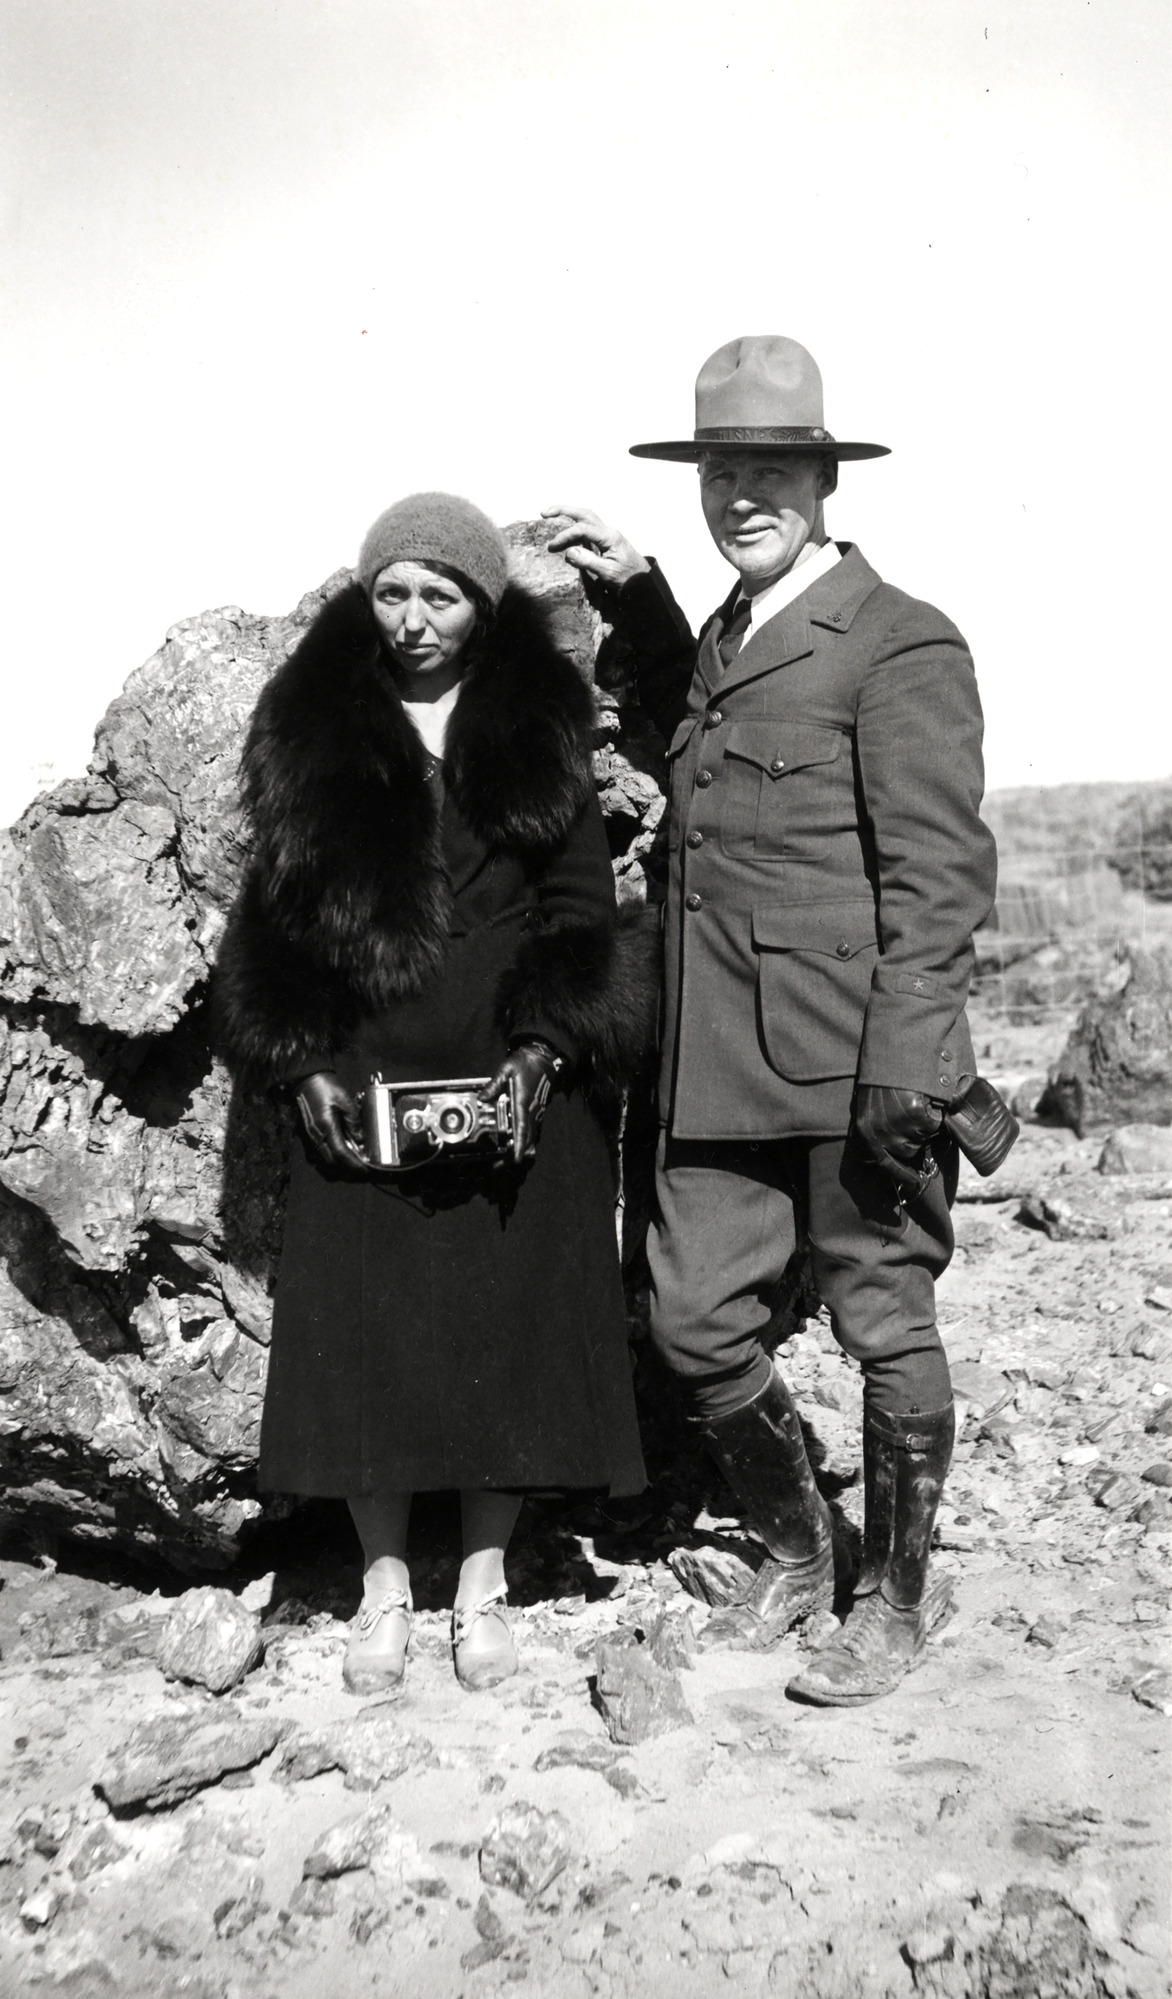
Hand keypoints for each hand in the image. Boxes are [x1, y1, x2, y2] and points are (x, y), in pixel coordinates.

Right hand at [294, 1070, 367, 1171]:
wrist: (306, 1078)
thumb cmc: (325, 1085)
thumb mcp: (344, 1099)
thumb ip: (353, 1120)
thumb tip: (360, 1138)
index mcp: (326, 1126)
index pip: (340, 1153)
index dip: (353, 1164)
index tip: (364, 1169)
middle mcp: (316, 1134)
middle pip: (332, 1160)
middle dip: (346, 1166)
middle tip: (361, 1166)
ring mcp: (311, 1133)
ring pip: (325, 1155)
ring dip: (339, 1160)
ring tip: (354, 1157)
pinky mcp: (310, 1130)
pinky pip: (321, 1148)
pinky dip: (333, 1152)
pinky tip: (343, 1146)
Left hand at [480, 1043, 562, 1163]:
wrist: (543, 1059)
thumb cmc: (525, 1063)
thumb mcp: (506, 1069)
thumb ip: (494, 1084)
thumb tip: (481, 1098)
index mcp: (523, 1103)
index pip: (522, 1129)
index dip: (518, 1146)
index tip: (515, 1160)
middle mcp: (531, 1112)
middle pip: (527, 1141)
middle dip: (515, 1157)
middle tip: (499, 1167)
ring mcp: (535, 1114)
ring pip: (531, 1139)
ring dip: (519, 1152)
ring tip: (502, 1162)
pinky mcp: (535, 1113)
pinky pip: (531, 1133)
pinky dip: (523, 1143)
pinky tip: (512, 1148)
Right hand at [542, 505, 650, 589]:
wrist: (642, 582)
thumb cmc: (627, 578)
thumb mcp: (608, 573)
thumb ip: (588, 562)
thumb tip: (568, 552)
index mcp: (609, 537)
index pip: (583, 529)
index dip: (565, 535)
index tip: (552, 546)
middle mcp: (607, 532)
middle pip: (584, 514)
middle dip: (563, 511)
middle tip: (544, 513)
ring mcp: (606, 535)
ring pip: (586, 517)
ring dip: (568, 514)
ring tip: (550, 515)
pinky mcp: (603, 542)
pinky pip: (587, 528)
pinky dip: (573, 524)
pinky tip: (563, 529)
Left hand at [852, 1085, 944, 1194]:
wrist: (894, 1051)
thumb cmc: (884, 1075)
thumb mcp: (871, 1103)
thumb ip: (877, 1126)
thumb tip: (892, 1152)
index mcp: (865, 1130)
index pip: (882, 1162)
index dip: (900, 1174)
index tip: (914, 1184)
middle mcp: (880, 1132)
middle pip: (907, 1151)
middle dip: (913, 1137)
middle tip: (913, 1114)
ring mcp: (898, 1125)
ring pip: (922, 1137)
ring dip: (923, 1124)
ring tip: (915, 1100)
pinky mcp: (915, 1116)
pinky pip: (932, 1124)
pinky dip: (933, 1113)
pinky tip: (924, 1097)